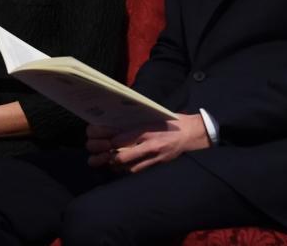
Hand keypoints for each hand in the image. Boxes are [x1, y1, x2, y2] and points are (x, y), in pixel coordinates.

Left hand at [86, 114, 210, 173]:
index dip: (105, 139)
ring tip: (103, 161)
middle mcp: (148, 143)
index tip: (94, 136)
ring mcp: (153, 155)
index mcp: (146, 128)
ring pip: (127, 166)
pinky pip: (137, 170)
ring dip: (114, 165)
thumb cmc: (170, 121)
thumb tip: (114, 122)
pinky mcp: (157, 163)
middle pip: (120, 154)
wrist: (192, 133)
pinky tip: (119, 166)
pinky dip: (126, 169)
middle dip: (106, 155)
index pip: (119, 137)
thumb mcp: (151, 115)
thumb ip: (135, 121)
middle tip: (97, 153)